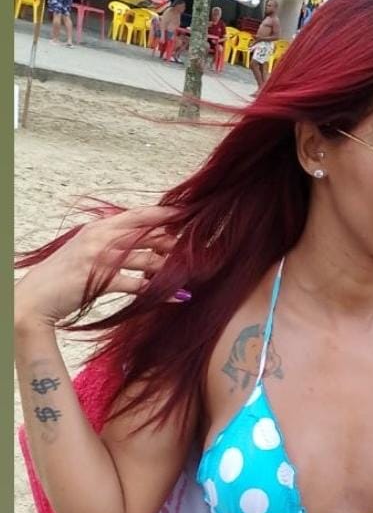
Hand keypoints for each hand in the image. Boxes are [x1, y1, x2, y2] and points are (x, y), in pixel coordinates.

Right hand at [14, 204, 181, 329]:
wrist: (35, 299)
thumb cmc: (62, 278)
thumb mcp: (85, 251)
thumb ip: (108, 243)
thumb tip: (139, 246)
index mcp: (99, 227)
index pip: (137, 215)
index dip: (163, 214)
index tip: (185, 214)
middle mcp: (100, 237)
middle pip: (147, 235)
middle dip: (174, 244)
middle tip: (196, 251)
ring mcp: (99, 258)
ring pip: (146, 259)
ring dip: (170, 269)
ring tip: (191, 276)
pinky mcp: (100, 281)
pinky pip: (138, 285)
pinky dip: (160, 292)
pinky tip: (178, 297)